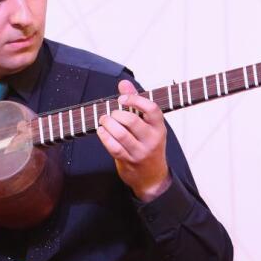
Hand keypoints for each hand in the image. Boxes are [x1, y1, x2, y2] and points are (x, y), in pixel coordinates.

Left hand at [97, 79, 171, 201]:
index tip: (122, 99)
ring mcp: (140, 151)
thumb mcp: (147, 125)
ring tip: (104, 120)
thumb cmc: (147, 145)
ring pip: (121, 134)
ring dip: (108, 124)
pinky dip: (104, 137)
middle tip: (112, 113)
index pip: (152, 109)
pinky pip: (114, 147)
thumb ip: (136, 102)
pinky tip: (101, 131)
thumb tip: (124, 84)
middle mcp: (152, 139)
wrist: (152, 176)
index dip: (135, 100)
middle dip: (117, 114)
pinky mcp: (128, 161)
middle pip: (132, 121)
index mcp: (159, 127)